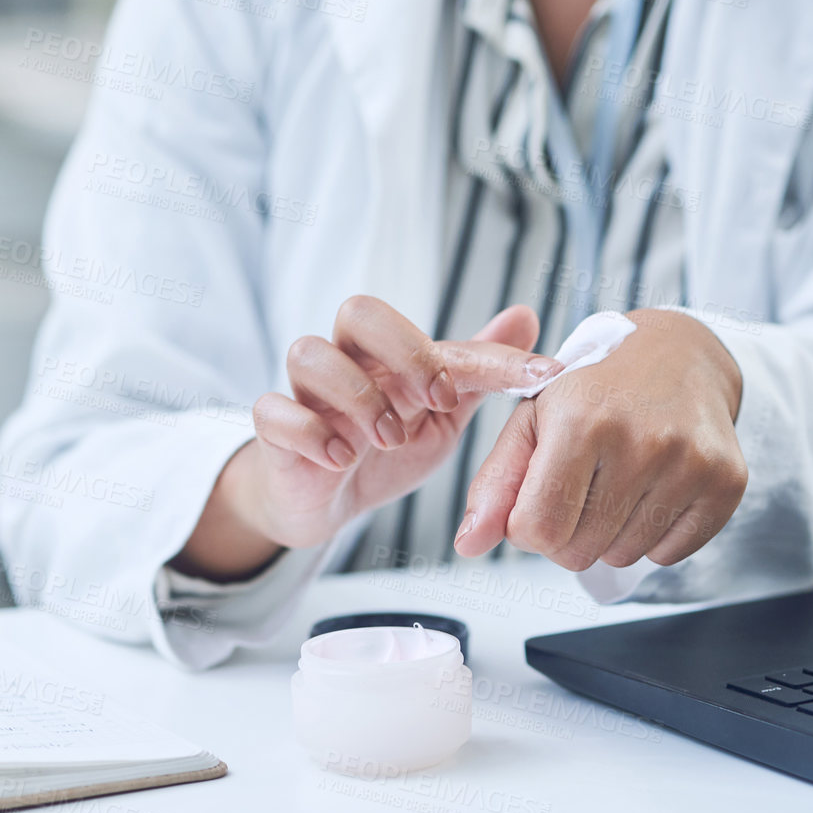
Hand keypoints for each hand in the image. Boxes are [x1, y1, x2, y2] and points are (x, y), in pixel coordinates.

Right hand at [177, 298, 559, 578]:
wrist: (325, 501)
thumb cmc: (384, 447)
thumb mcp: (442, 413)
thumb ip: (478, 370)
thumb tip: (526, 315)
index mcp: (391, 356)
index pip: (438, 334)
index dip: (491, 354)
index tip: (539, 377)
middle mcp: (347, 362)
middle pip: (358, 311)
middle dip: (405, 350)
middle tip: (438, 401)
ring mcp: (305, 395)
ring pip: (309, 353)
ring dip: (360, 396)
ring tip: (389, 440)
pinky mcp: (274, 432)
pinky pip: (273, 411)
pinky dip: (310, 433)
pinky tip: (340, 460)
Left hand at [453, 309, 745, 570]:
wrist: (681, 355)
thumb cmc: (598, 389)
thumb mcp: (534, 420)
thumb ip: (496, 482)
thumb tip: (468, 545)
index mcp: (581, 420)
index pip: (537, 531)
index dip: (529, 526)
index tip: (541, 497)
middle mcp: (639, 441)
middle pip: (579, 553)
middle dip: (569, 533)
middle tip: (583, 488)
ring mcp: (689, 463)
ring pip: (623, 558)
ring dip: (611, 534)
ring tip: (619, 483)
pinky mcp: (726, 481)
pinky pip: (669, 555)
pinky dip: (654, 535)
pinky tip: (653, 489)